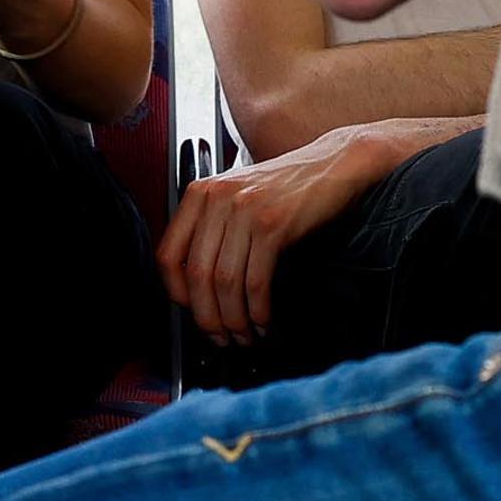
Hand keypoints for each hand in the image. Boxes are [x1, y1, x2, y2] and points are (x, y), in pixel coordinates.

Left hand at [156, 126, 383, 345]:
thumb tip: (197, 285)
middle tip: (220, 337)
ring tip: (244, 335)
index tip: (191, 312)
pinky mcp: (273, 224)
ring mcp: (245, 210)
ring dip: (235, 320)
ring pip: (226, 282)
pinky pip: (256, 281)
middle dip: (208, 317)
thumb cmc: (287, 185)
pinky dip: (258, 310)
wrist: (332, 164)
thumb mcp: (237, 196)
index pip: (168, 255)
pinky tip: (263, 321)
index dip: (177, 294)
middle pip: (197, 275)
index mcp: (201, 193)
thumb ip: (212, 227)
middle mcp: (217, 198)